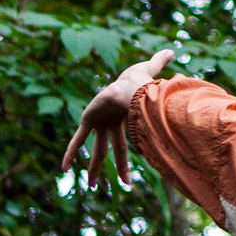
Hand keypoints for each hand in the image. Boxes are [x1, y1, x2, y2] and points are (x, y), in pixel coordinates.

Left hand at [58, 49, 175, 188]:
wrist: (133, 88)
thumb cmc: (144, 81)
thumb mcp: (153, 72)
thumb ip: (160, 62)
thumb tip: (171, 49)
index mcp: (124, 115)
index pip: (125, 140)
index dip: (126, 158)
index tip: (127, 174)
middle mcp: (110, 119)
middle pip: (111, 147)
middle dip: (115, 166)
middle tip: (120, 184)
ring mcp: (99, 119)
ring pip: (96, 148)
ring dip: (94, 167)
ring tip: (92, 186)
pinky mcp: (89, 119)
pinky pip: (78, 139)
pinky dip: (70, 151)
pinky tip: (64, 167)